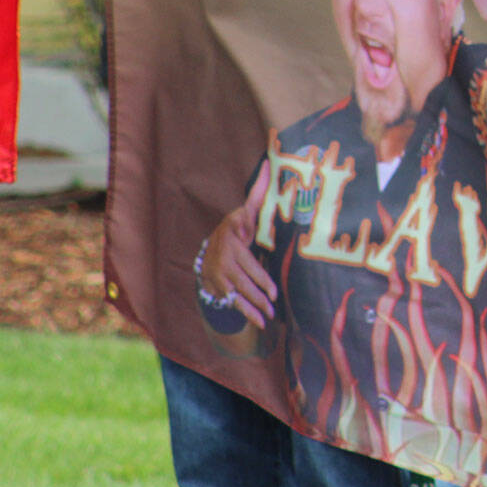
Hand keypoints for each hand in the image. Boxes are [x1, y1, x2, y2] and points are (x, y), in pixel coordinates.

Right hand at [199, 171, 277, 327]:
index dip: (259, 277)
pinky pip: (233, 304)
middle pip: (243, 281)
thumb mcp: (246, 211)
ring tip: (270, 316)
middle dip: (258, 294)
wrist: (212, 248)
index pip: (247, 263)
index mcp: (232, 243)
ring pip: (237, 295)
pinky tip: (261, 324)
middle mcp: (223, 262)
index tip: (272, 289)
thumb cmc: (238, 228)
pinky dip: (246, 314)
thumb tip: (270, 163)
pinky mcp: (219, 289)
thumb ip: (259, 193)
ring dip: (253, 307)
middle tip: (274, 303)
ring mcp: (219, 278)